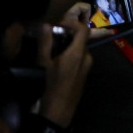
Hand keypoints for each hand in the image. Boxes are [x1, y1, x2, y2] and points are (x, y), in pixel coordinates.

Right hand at [37, 9, 92, 126]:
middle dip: (67, 34)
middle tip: (52, 36)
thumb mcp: (44, 63)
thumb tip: (46, 25)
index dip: (72, 22)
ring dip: (68, 44)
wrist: (60, 109)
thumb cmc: (51, 85)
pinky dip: (71, 53)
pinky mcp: (85, 72)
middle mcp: (87, 57)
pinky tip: (58, 60)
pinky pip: (80, 57)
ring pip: (80, 48)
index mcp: (79, 53)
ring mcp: (88, 66)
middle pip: (81, 39)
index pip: (83, 29)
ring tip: (52, 48)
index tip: (59, 24)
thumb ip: (45, 42)